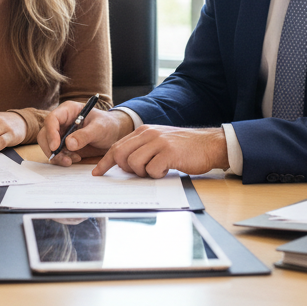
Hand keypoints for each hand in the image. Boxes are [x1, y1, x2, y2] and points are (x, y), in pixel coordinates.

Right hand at [38, 104, 132, 165]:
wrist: (114, 134)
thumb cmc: (108, 125)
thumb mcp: (99, 128)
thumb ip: (85, 135)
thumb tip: (69, 144)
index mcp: (68, 110)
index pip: (52, 119)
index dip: (51, 133)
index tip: (56, 147)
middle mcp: (61, 121)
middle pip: (45, 134)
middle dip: (52, 148)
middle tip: (64, 159)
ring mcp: (61, 133)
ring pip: (48, 145)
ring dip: (57, 156)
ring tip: (73, 159)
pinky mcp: (64, 144)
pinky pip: (56, 152)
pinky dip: (62, 158)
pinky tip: (75, 158)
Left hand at [94, 125, 227, 177]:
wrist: (209, 144)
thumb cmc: (183, 148)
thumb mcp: (158, 142)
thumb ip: (141, 149)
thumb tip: (122, 164)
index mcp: (143, 131)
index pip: (117, 146)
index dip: (105, 161)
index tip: (97, 173)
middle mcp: (148, 133)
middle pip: (120, 154)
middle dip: (125, 169)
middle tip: (140, 172)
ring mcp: (158, 142)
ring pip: (133, 163)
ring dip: (143, 173)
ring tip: (157, 169)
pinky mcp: (169, 152)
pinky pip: (151, 169)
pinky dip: (157, 174)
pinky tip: (167, 169)